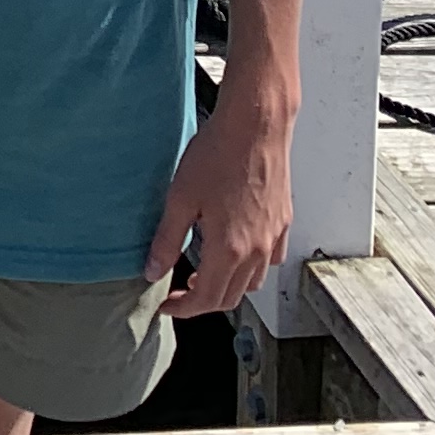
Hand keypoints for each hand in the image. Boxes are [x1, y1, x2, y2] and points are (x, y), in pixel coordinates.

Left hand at [147, 91, 293, 317]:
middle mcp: (256, 250)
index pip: (206, 299)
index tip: (166, 305)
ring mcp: (273, 237)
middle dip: (203, 302)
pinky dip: (252, 267)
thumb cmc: (217, 155)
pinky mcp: (282, 222)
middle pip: (231, 297)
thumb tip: (152, 271)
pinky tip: (235, 251)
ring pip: (253, 282)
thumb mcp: (180, 198)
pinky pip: (270, 260)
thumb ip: (167, 241)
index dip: (183, 308)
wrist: (255, 126)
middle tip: (180, 290)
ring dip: (228, 286)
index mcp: (228, 249)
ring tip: (203, 271)